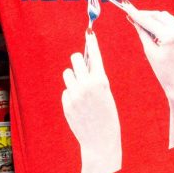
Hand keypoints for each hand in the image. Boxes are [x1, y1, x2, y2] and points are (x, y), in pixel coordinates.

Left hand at [62, 30, 121, 172]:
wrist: (101, 140)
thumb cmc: (107, 115)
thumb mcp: (106, 93)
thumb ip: (96, 78)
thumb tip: (86, 62)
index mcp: (101, 81)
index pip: (95, 55)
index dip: (92, 42)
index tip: (89, 32)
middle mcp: (87, 85)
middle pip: (75, 59)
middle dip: (78, 61)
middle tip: (81, 64)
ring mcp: (75, 94)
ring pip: (68, 74)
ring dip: (73, 77)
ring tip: (81, 89)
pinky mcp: (66, 103)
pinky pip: (66, 90)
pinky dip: (71, 94)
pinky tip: (79, 105)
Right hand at [122, 0, 173, 147]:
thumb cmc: (162, 69)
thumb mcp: (149, 50)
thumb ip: (142, 32)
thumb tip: (134, 19)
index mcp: (170, 37)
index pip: (149, 21)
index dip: (137, 14)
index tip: (127, 6)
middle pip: (158, 16)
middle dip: (145, 15)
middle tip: (132, 15)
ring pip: (165, 17)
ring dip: (153, 18)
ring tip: (142, 24)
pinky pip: (171, 22)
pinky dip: (162, 22)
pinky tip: (153, 27)